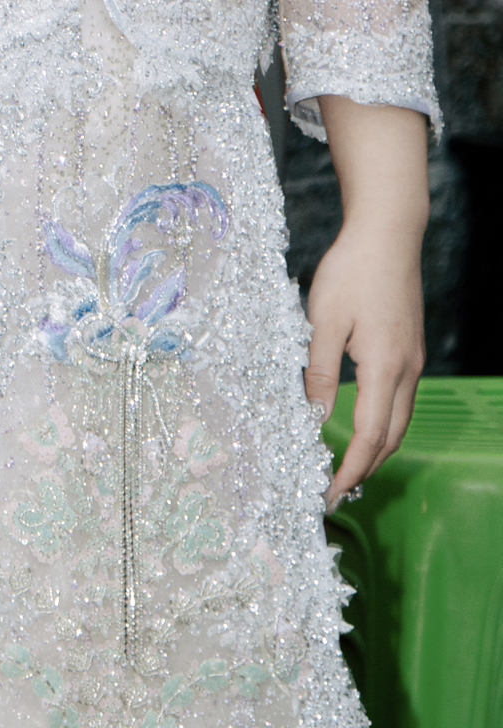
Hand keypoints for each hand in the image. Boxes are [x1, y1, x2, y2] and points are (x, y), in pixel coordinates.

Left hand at [305, 95, 428, 509]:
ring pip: (400, 420)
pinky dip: (384, 422)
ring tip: (349, 465)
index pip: (370, 436)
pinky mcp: (410, 347)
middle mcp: (406, 371)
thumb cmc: (351, 272)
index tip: (330, 493)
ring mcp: (412, 360)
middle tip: (338, 489)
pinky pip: (401, 399)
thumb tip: (314, 418)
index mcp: (384, 368)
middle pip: (391, 437)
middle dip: (366, 467)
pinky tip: (364, 421)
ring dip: (378, 447)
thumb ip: (318, 373)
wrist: (387, 235)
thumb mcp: (322, 322)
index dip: (351, 469)